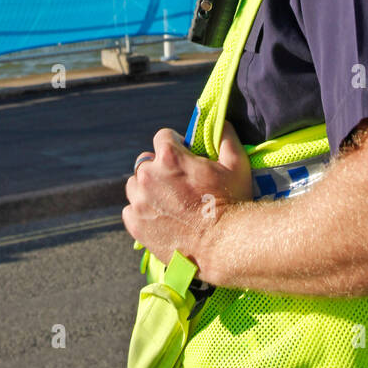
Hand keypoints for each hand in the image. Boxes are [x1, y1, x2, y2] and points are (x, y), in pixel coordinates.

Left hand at [122, 121, 252, 270]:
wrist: (224, 245)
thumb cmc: (232, 202)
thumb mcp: (236, 163)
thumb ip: (225, 136)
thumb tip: (220, 122)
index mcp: (169, 156)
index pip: (162, 137)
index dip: (176, 145)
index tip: (184, 157)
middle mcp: (148, 175)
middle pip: (146, 162)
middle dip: (159, 169)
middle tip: (179, 185)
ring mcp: (139, 201)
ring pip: (135, 186)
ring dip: (148, 190)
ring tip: (169, 203)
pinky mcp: (135, 224)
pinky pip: (130, 210)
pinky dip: (142, 212)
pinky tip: (161, 219)